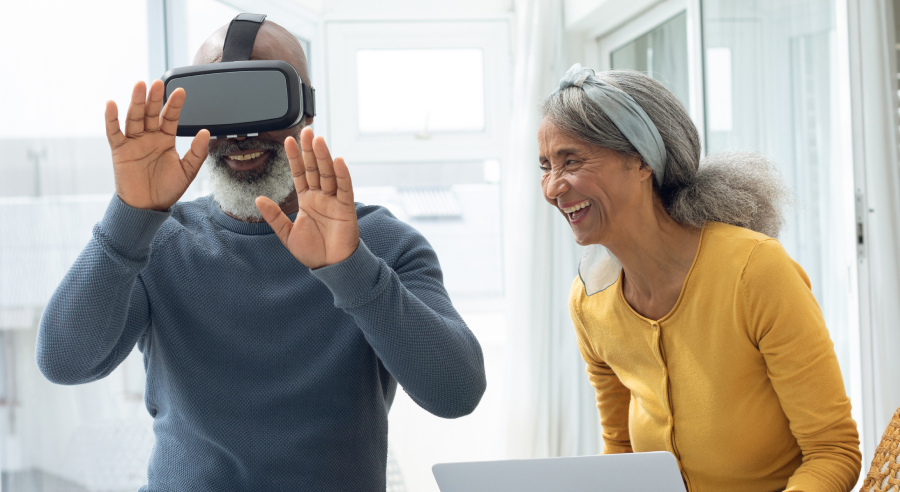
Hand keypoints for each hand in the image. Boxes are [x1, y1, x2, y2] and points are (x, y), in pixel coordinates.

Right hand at [105, 80, 208, 210]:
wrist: (148, 207)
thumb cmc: (167, 189)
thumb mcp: (187, 171)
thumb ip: (197, 152)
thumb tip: (206, 132)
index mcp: (165, 140)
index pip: (170, 118)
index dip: (174, 105)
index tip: (181, 92)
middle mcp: (149, 137)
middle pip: (151, 113)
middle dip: (154, 98)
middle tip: (158, 83)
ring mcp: (133, 142)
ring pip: (134, 118)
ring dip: (136, 102)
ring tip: (140, 86)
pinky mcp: (119, 151)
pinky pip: (114, 133)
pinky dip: (111, 119)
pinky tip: (112, 105)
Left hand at [256, 127, 358, 268]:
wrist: (331, 266)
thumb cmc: (313, 251)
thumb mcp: (286, 234)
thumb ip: (274, 216)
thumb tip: (258, 198)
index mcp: (307, 200)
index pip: (300, 173)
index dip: (295, 157)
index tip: (289, 140)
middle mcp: (321, 196)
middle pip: (314, 168)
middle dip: (309, 150)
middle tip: (306, 131)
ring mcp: (334, 200)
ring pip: (328, 174)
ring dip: (323, 156)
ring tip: (318, 140)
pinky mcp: (347, 208)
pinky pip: (345, 188)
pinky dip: (342, 174)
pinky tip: (337, 160)